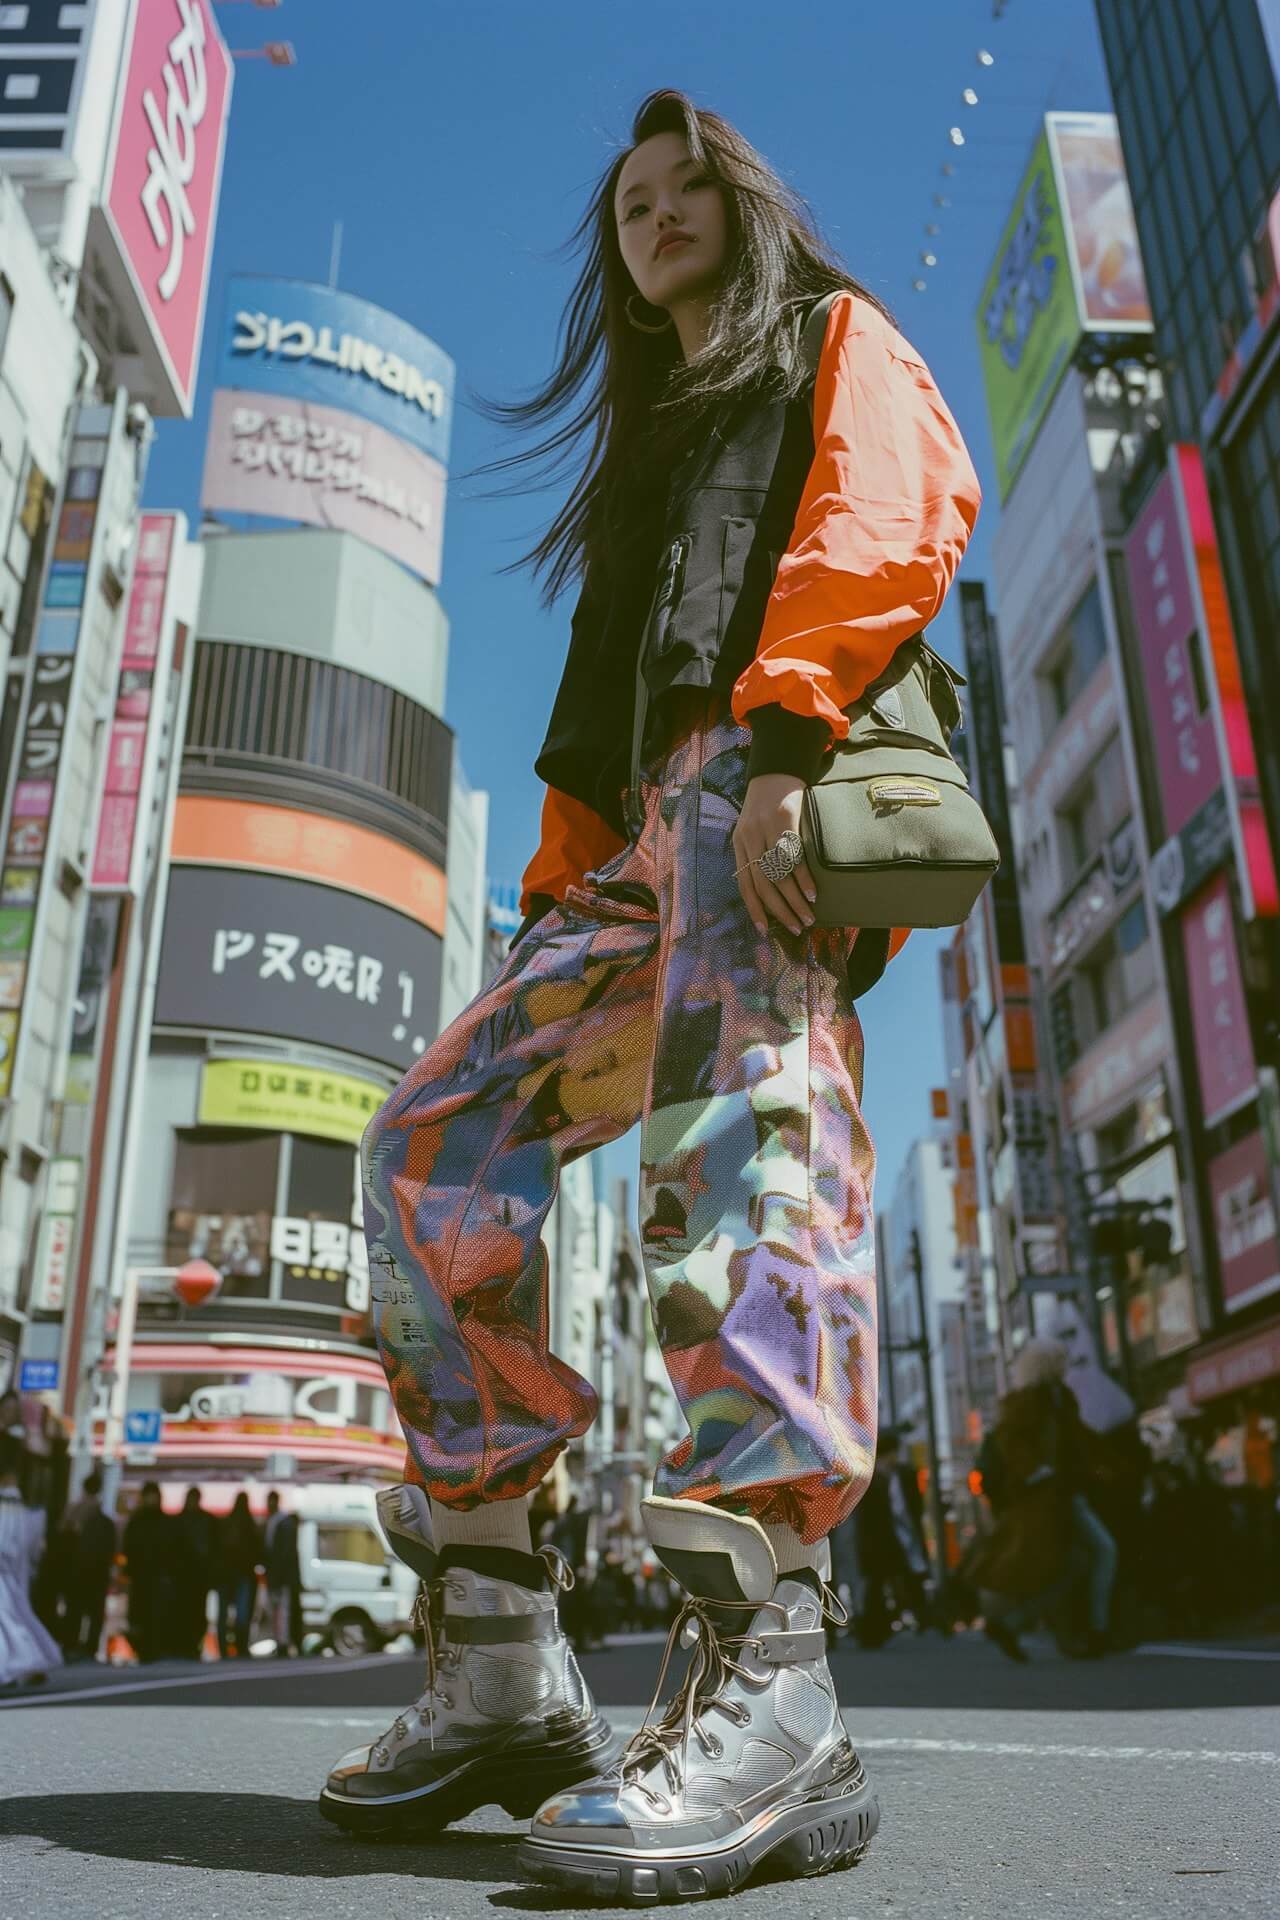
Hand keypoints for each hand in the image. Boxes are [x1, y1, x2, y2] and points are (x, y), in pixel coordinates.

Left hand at [732, 773, 816, 935]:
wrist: (776, 771)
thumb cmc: (767, 806)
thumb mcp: (754, 830)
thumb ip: (757, 855)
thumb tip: (771, 890)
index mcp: (739, 845)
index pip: (744, 885)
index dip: (754, 909)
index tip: (765, 930)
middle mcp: (749, 839)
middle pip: (762, 885)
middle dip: (780, 911)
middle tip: (797, 928)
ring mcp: (766, 830)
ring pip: (778, 875)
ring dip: (795, 901)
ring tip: (808, 916)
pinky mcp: (784, 821)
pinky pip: (793, 856)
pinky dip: (804, 879)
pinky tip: (812, 894)